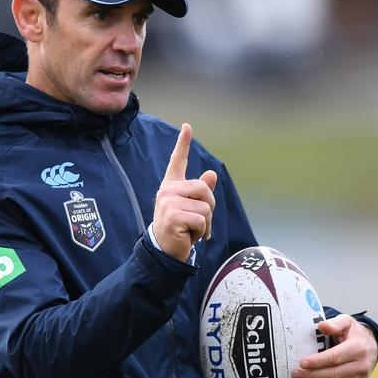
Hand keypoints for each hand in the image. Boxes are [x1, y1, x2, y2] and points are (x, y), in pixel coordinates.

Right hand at [153, 123, 217, 261]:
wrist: (166, 251)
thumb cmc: (180, 228)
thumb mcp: (192, 208)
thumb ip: (202, 192)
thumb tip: (212, 174)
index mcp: (172, 186)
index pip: (177, 161)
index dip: (182, 143)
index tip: (187, 126)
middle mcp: (168, 191)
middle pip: (204, 189)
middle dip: (209, 207)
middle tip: (200, 222)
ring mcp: (168, 202)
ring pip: (205, 207)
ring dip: (206, 223)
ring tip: (193, 230)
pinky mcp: (172, 215)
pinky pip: (201, 219)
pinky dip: (202, 231)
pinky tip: (190, 236)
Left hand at [292, 314, 377, 377]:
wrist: (370, 346)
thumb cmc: (354, 334)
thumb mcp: (347, 322)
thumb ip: (335, 323)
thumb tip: (322, 326)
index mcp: (358, 348)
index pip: (336, 357)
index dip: (318, 362)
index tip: (302, 363)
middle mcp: (361, 367)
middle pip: (334, 375)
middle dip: (313, 376)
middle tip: (296, 374)